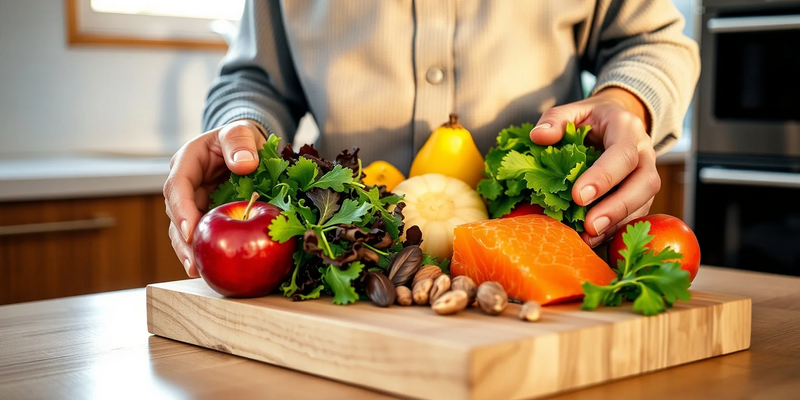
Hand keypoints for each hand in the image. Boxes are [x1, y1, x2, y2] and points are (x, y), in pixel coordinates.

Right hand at [163, 120, 265, 276]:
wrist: (246, 147)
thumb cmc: (240, 138)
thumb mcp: (240, 132)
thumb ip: (240, 142)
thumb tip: (244, 164)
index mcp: (188, 161)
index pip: (178, 186)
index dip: (181, 210)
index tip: (190, 230)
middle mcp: (186, 184)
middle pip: (176, 213)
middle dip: (183, 239)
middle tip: (194, 261)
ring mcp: (194, 201)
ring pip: (183, 228)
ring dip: (188, 250)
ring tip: (197, 270)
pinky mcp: (204, 214)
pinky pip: (200, 233)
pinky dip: (203, 249)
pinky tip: (208, 267)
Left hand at [530, 87, 659, 246]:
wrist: (619, 120)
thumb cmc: (593, 118)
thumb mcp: (574, 110)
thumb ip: (556, 119)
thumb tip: (539, 137)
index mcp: (627, 129)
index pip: (623, 154)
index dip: (604, 177)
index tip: (578, 196)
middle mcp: (645, 153)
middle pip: (645, 183)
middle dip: (618, 207)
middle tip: (590, 225)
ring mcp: (646, 175)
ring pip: (644, 202)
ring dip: (618, 223)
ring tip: (589, 238)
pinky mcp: (642, 193)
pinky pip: (637, 214)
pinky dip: (616, 228)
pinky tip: (594, 239)